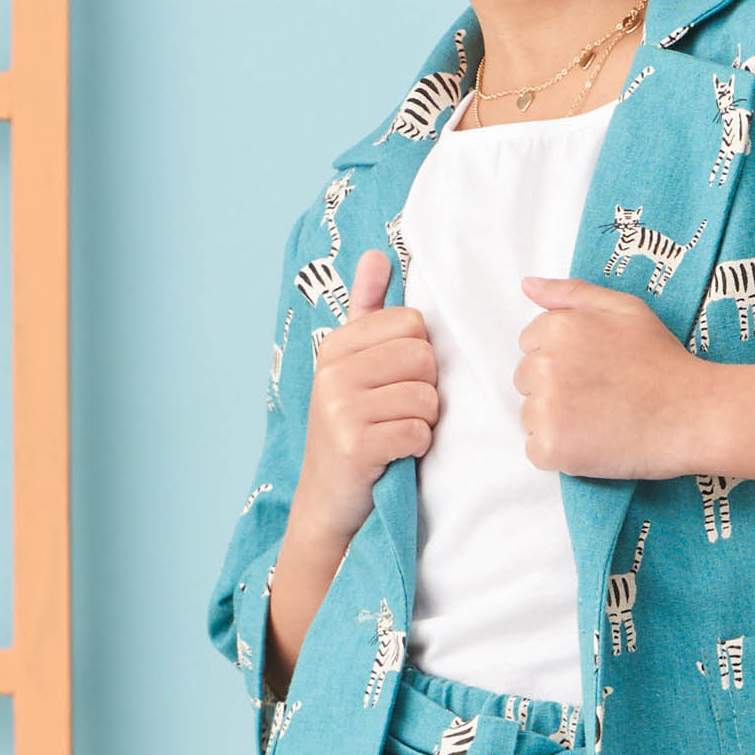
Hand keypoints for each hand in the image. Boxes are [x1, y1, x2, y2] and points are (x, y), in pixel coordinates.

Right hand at [289, 251, 437, 548]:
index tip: (395, 381)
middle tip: (398, 411)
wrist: (329, 500)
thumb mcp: (352, 367)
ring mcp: (340, 408)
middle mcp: (332, 371)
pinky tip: (395, 454)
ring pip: (426, 396)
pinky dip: (417, 447)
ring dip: (423, 422)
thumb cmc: (353, 428)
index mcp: (336, 345)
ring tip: (395, 433)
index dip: (419, 356)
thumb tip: (377, 254)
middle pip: (424, 356)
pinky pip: (418, 431)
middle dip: (425, 388)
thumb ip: (367, 310)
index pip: (412, 323)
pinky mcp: (355, 445)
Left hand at [514, 276, 718, 479]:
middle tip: (601, 397)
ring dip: (556, 422)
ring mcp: (546, 409)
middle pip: (526, 381)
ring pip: (530, 417)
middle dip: (555, 389)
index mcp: (557, 328)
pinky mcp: (552, 448)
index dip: (563, 360)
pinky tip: (593, 444)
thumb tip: (528, 285)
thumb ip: (572, 293)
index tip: (594, 370)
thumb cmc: (663, 360)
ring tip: (600, 420)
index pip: (530, 346)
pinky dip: (560, 453)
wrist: (693, 414)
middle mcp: (544, 365)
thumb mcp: (625, 308)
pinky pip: (537, 451)